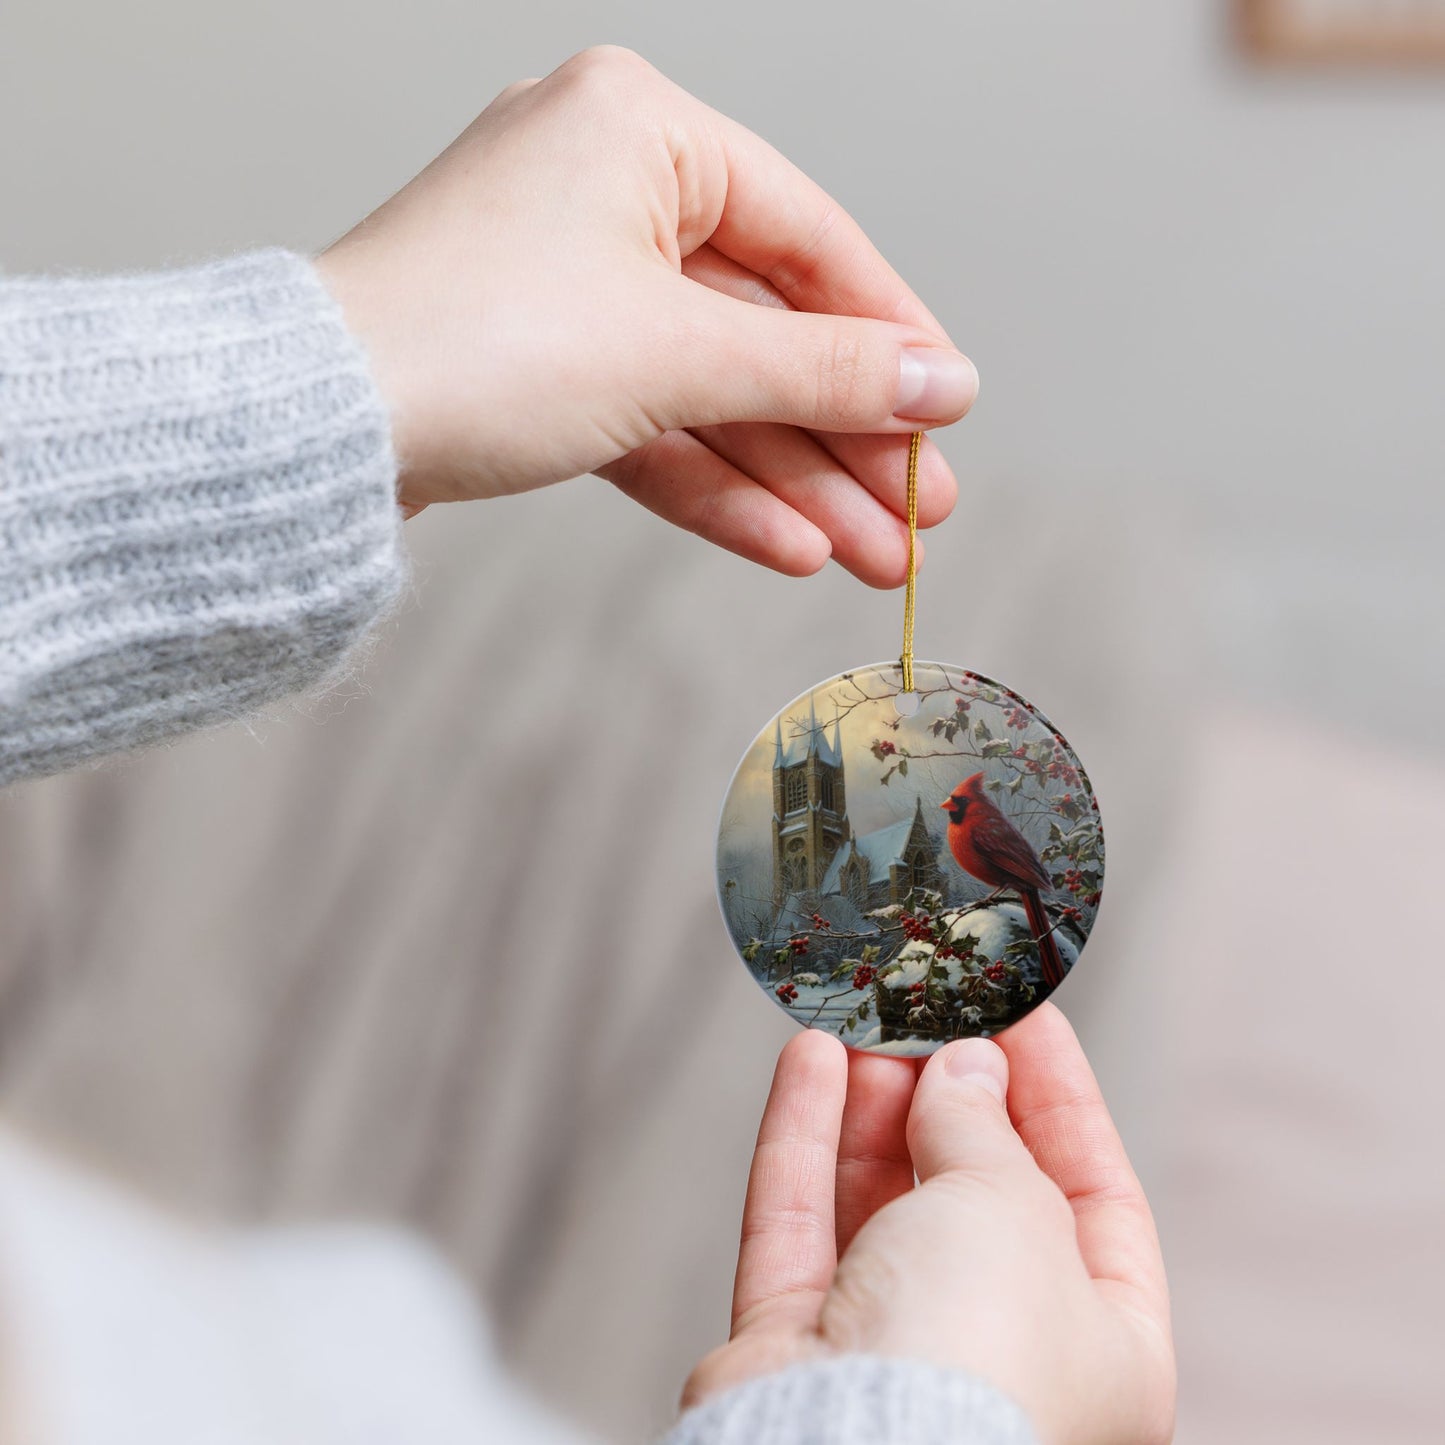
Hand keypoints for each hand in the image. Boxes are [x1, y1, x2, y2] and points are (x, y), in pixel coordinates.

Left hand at [316, 46, 976, 584]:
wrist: (313, 434)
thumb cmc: (473, 342)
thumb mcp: (678, 354)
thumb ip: (822, 371)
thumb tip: (941, 384)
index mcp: (638, 129)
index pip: (807, 237)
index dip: (889, 335)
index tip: (949, 411)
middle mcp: (603, 193)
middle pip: (762, 330)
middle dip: (844, 438)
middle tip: (919, 515)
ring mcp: (565, 285)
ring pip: (711, 393)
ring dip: (793, 481)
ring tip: (874, 557)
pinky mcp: (537, 368)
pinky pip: (651, 424)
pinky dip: (715, 486)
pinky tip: (790, 546)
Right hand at [685, 1005, 1174, 1444]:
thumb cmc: (974, 1363)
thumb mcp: (1012, 1206)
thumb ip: (985, 1126)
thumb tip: (964, 1068)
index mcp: (1107, 1349)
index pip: (1096, 1193)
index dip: (1058, 1097)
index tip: (1022, 1016)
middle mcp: (1002, 1355)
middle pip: (977, 1195)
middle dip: (949, 1096)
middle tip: (928, 1013)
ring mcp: (893, 1355)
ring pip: (881, 1203)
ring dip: (871, 1107)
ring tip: (865, 1024)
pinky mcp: (798, 1348)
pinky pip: (802, 1223)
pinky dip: (804, 1139)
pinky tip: (808, 1061)